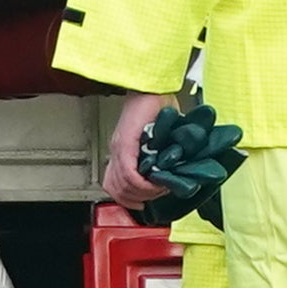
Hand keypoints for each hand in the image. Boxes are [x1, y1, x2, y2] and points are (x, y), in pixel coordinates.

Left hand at [128, 92, 244, 225]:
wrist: (152, 85)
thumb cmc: (155, 103)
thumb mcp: (157, 134)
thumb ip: (160, 151)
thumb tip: (172, 167)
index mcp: (122, 150)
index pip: (114, 185)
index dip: (128, 199)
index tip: (143, 202)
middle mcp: (117, 151)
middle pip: (118, 190)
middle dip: (140, 198)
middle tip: (158, 194)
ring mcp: (119, 148)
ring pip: (124, 186)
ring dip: (144, 193)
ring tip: (160, 189)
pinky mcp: (125, 144)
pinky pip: (130, 175)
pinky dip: (143, 184)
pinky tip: (156, 183)